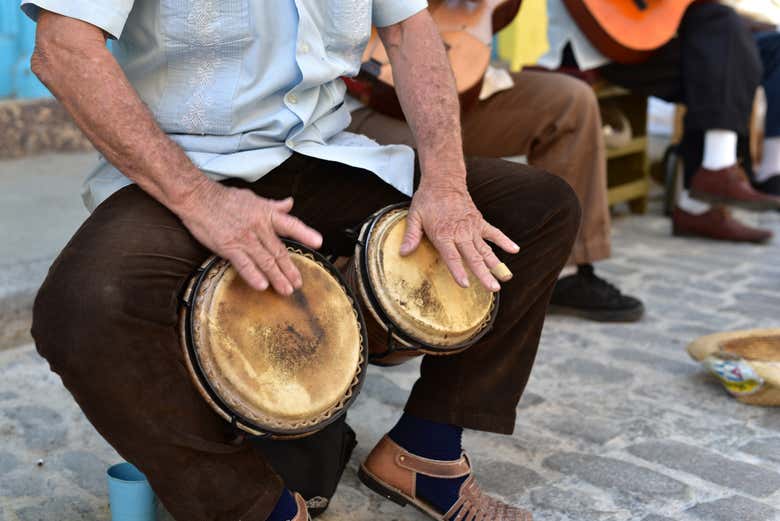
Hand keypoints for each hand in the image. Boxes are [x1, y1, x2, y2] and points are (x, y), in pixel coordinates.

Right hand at [177, 180, 321, 294]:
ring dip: (277, 277)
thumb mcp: (253, 198)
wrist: (198, 198)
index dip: (305, 233)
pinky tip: (262, 286)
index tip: (319, 243)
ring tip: (286, 290)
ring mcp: (244, 238)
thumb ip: (273, 204)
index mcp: (266, 214)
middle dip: (290, 269)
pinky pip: (244, 264)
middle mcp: (259, 227)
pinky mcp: (229, 246)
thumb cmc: (225, 198)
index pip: (290, 224)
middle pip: (279, 251)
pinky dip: (253, 276)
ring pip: (265, 261)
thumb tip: (290, 203)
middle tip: (298, 283)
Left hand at [401, 180, 518, 291]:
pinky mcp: (479, 222)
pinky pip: (494, 233)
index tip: (465, 284)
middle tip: (493, 289)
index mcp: (443, 234)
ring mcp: (472, 227)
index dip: (458, 271)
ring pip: (485, 249)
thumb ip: (411, 236)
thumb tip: (403, 253)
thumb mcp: (414, 216)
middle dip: (484, 274)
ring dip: (495, 264)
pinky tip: (515, 250)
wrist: (443, 180)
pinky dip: (504, 241)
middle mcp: (460, 233)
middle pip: (473, 257)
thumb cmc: (427, 200)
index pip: (452, 257)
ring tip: (505, 278)